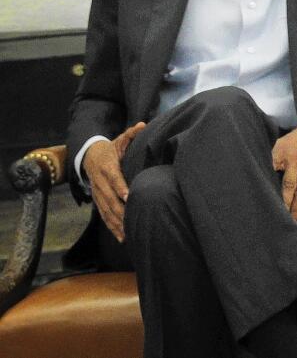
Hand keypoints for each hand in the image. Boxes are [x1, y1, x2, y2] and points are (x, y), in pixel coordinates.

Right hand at [82, 121, 145, 242]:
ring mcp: (99, 194)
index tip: (128, 196)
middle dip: (120, 211)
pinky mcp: (99, 201)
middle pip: (110, 199)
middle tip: (132, 221)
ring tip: (128, 235)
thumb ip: (131, 134)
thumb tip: (142, 125)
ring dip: (117, 223)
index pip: (114, 178)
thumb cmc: (110, 148)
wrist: (88, 156)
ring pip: (107, 210)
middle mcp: (101, 183)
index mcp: (107, 167)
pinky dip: (112, 227)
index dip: (120, 187)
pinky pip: (105, 216)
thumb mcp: (119, 139)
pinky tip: (122, 237)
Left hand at [272, 113, 296, 220]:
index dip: (280, 195)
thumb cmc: (296, 138)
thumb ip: (272, 158)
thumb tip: (262, 173)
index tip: (273, 207)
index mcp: (287, 156)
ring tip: (293, 221)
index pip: (283, 179)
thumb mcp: (280, 143)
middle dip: (289, 206)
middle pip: (294, 189)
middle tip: (283, 221)